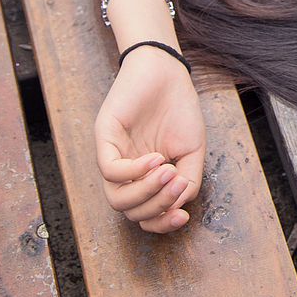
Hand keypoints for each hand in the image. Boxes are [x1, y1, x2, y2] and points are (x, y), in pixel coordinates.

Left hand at [94, 46, 206, 232]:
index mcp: (145, 177)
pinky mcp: (104, 138)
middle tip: (178, 185)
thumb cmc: (179, 108)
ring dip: (145, 193)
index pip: (144, 214)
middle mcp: (126, 171)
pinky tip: (157, 159)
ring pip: (117, 198)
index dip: (161, 223)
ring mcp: (113, 155)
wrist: (168, 72)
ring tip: (168, 173)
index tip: (183, 217)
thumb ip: (189, 181)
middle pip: (130, 211)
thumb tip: (178, 206)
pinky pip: (111, 170)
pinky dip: (135, 172)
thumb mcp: (193, 151)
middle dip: (157, 206)